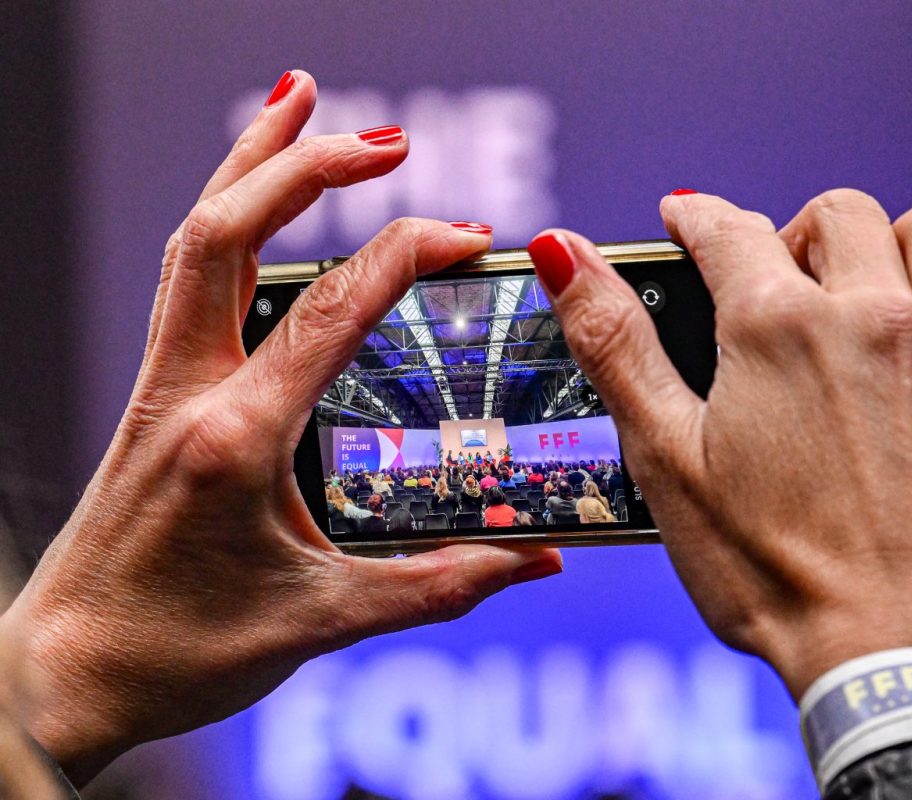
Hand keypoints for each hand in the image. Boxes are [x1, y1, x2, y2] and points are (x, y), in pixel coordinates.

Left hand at [0, 70, 560, 783]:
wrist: (62, 678)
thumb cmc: (175, 655)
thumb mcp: (320, 622)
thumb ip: (438, 584)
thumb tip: (535, 560)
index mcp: (236, 440)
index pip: (332, 310)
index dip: (407, 254)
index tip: (472, 234)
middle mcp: (187, 396)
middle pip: (228, 233)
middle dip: (305, 166)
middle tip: (384, 138)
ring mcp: (161, 391)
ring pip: (194, 242)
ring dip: (249, 167)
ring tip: (299, 107)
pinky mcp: (155, 401)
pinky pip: (184, 282)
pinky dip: (225, 223)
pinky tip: (256, 210)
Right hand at [529, 189, 911, 701]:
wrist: (896, 652)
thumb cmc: (770, 570)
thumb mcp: (667, 457)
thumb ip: (615, 342)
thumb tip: (562, 251)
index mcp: (778, 327)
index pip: (728, 227)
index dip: (696, 218)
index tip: (686, 220)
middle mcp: (875, 318)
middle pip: (839, 213)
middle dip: (795, 233)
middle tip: (775, 285)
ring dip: (887, 251)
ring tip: (858, 304)